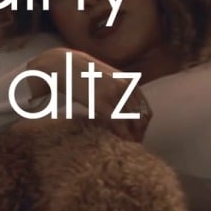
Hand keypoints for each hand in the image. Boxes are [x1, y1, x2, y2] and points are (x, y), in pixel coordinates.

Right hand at [26, 48, 151, 141]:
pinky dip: (120, 135)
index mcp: (130, 81)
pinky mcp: (100, 101)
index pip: (146, 110)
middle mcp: (125, 86)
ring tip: (124, 146)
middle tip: (132, 146)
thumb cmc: (83, 74)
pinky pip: (117, 123)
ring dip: (130, 137)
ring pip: (131, 122)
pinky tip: (116, 141)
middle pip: (142, 118)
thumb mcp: (108, 78)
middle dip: (139, 135)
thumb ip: (120, 91)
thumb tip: (126, 111)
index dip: (144, 128)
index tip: (137, 138)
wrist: (64, 64)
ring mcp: (114, 93)